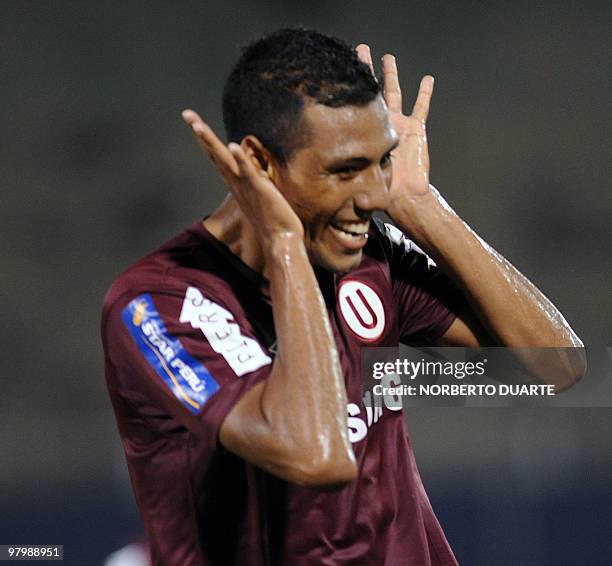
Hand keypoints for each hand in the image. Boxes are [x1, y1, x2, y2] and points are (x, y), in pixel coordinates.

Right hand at [181, 109, 303, 243]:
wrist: (280, 240)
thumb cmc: (272, 219)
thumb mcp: (260, 194)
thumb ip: (253, 181)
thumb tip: (253, 170)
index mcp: (236, 182)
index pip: (217, 157)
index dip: (205, 139)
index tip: (194, 122)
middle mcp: (236, 183)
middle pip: (214, 154)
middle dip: (201, 133)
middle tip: (186, 113)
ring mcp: (246, 186)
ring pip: (225, 161)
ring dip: (211, 143)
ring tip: (198, 126)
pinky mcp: (260, 190)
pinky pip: (248, 172)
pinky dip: (240, 159)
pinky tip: (233, 145)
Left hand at [356, 45, 433, 205]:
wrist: (404, 196)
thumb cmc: (381, 191)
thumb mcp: (361, 184)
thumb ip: (356, 188)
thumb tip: (348, 199)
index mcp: (366, 133)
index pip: (356, 106)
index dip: (349, 90)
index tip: (338, 72)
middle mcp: (381, 124)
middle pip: (374, 92)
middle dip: (367, 71)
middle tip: (359, 50)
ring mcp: (399, 124)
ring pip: (395, 93)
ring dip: (392, 74)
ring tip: (388, 57)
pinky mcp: (417, 129)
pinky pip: (422, 107)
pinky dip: (425, 93)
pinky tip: (428, 79)